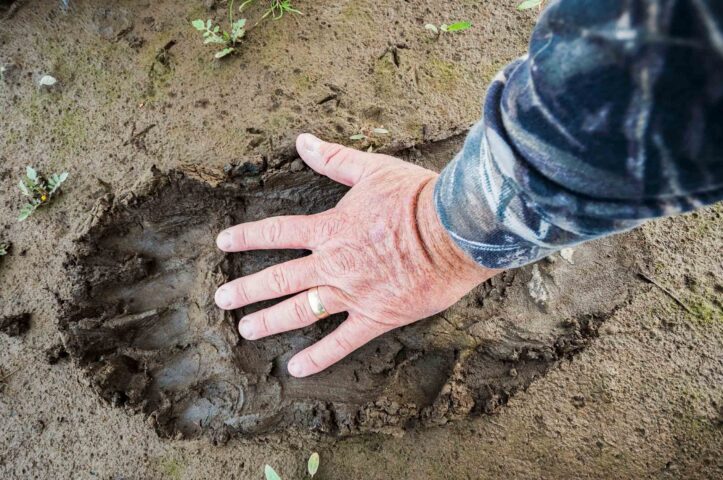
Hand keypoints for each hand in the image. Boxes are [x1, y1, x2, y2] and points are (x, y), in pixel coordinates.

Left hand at [214, 134, 496, 376]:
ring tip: (245, 330)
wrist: (454, 231)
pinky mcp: (376, 316)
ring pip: (300, 311)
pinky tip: (296, 369)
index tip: (223, 242)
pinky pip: (341, 342)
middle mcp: (333, 264)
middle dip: (247, 289)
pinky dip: (319, 357)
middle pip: (280, 279)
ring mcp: (352, 293)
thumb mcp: (372, 169)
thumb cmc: (417, 198)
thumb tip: (303, 140)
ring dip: (269, 321)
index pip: (278, 233)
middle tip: (222, 299)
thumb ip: (334, 160)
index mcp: (331, 229)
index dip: (247, 237)